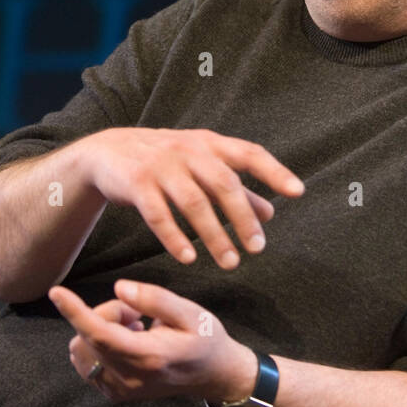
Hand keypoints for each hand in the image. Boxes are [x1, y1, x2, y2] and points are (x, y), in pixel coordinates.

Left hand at [52, 279, 256, 403]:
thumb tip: (119, 288)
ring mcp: (118, 390)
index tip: (56, 292)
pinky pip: (86, 363)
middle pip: (88, 337)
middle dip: (105, 315)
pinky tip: (126, 342)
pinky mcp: (114, 394)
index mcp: (148, 356)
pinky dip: (98, 346)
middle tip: (138, 313)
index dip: (75, 312)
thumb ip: (155, 299)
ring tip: (134, 328)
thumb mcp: (191, 312)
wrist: (214, 376)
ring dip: (99, 331)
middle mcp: (128, 378)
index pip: (100, 334)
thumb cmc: (206, 340)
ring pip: (82, 351)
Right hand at [77, 127, 304, 269]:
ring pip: (194, 202)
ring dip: (214, 235)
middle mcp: (189, 150)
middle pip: (224, 184)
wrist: (108, 152)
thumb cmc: (167, 161)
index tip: (298, 192)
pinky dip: (174, 237)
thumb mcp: (202, 167)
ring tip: (230, 262)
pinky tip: (189, 258)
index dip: (275, 172)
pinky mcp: (136, 183)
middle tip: (258, 249)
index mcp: (211, 144)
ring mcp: (161, 166)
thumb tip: (271, 214)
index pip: (250, 153)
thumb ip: (237, 189)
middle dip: (243, 218)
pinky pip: (158, 214)